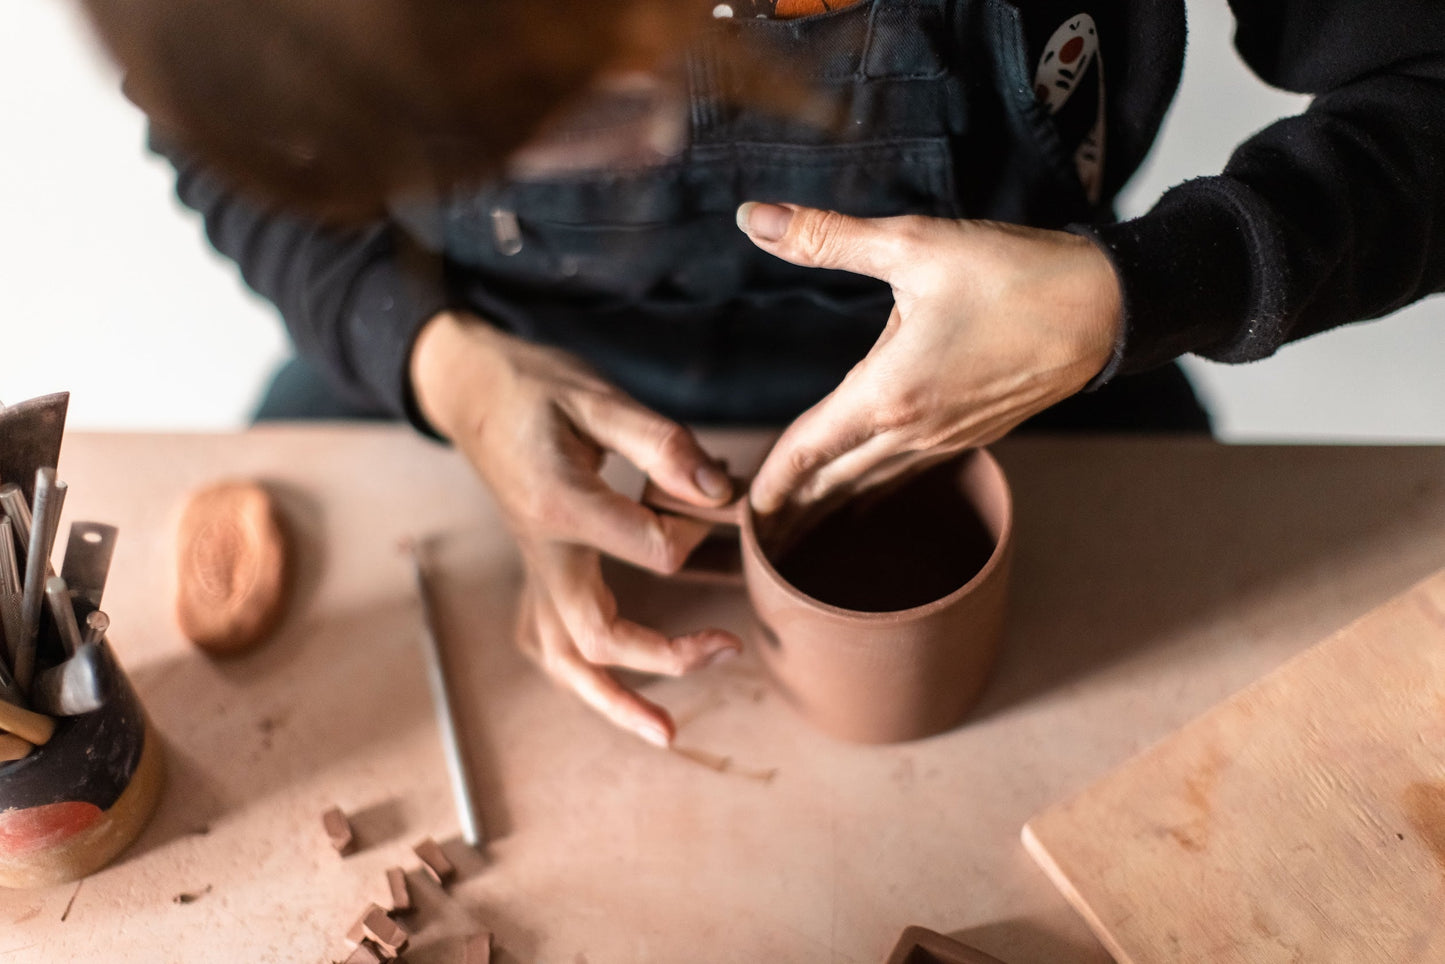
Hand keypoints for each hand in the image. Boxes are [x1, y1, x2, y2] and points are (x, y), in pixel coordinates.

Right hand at [410, 311, 740, 746]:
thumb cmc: (535, 385)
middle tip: (728, 650)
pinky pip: (546, 640)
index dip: (700, 528)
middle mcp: (540, 552)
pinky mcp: (532, 571)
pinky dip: (578, 675)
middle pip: (597, 635)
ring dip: (613, 701)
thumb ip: (661, 445)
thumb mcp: (598, 398)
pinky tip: (610, 690)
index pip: (654, 550)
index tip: (720, 496)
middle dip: (665, 657)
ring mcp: (532, 569)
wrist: (469, 387)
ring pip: (563, 658)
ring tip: (666, 734)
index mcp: (561, 507)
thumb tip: (721, 490)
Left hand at [737, 202, 1121, 521]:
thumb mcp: (913, 244)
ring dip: (833, 504)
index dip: (772, 480)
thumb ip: (825, 237)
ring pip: (874, 482)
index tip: (744, 510)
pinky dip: (877, 487)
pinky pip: (910, 471)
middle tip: (757, 534)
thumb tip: (752, 217)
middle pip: (836, 481)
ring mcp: (950, 438)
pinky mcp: (977, 432)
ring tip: (800, 526)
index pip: (808, 449)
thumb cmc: (1013, 273)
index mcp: (888, 393)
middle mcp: (914, 430)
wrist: (1109, 307)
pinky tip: (870, 491)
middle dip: (793, 509)